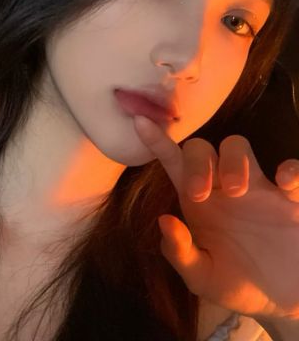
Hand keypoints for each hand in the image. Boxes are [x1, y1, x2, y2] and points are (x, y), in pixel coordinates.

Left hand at [133, 115, 298, 320]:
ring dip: (233, 161)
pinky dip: (290, 170)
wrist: (280, 301)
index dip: (158, 143)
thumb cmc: (236, 284)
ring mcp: (257, 189)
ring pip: (237, 145)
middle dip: (197, 161)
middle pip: (202, 147)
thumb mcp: (201, 276)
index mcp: (198, 202)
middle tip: (201, 194)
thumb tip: (163, 220)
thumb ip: (180, 253)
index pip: (174, 164)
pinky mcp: (291, 200)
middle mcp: (221, 188)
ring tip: (238, 191)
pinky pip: (292, 170)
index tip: (139, 123)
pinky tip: (286, 186)